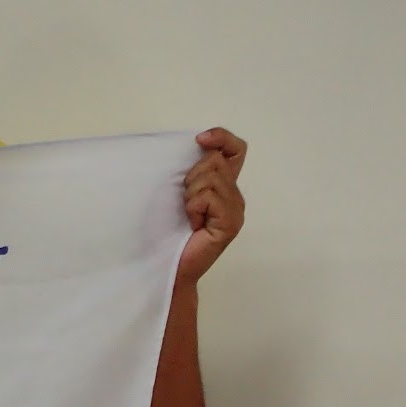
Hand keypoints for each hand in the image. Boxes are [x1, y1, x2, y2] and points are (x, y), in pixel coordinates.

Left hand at [177, 128, 245, 283]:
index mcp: (224, 187)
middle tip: (185, 205)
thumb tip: (195, 144)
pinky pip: (209, 197)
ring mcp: (235, 211)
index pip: (236, 150)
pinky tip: (194, 224)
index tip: (200, 140)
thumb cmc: (169, 233)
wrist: (169, 268)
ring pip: (211, 178)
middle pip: (215, 161)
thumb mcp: (180, 195)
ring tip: (189, 217)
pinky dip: (194, 207)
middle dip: (192, 178)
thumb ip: (192, 173)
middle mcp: (234, 197)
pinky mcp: (230, 224)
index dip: (222, 137)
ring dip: (190, 196)